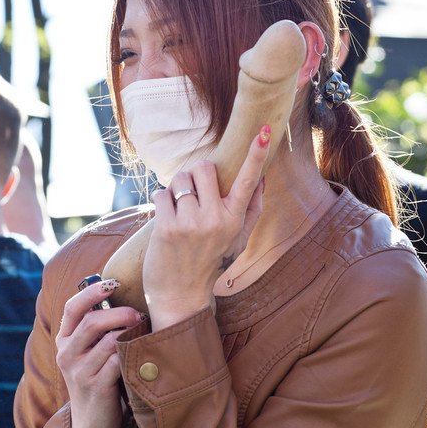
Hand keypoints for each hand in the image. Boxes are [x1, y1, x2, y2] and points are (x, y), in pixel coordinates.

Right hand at [55, 278, 142, 427]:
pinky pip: (116, 362)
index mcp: (65, 340)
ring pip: (106, 342)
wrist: (90, 422)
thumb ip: (99, 329)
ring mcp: (79, 372)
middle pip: (91, 322)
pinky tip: (142, 352)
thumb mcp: (89, 352)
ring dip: (129, 333)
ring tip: (144, 331)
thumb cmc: (97, 378)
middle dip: (118, 313)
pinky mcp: (96, 387)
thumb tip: (128, 298)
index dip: (92, 291)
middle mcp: (67, 354)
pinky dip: (131, 354)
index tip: (114, 281)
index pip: (73, 308)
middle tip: (138, 313)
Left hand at [143, 129, 269, 330]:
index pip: (248, 181)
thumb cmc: (210, 265)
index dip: (257, 154)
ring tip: (178, 211)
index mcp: (235, 220)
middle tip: (193, 195)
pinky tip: (165, 219)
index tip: (265, 130)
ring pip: (180, 179)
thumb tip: (261, 179)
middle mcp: (215, 219)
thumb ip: (251, 210)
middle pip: (205, 168)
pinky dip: (160, 201)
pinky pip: (161, 193)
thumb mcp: (237, 241)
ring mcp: (190, 223)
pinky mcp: (167, 227)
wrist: (180, 297)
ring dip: (176, 189)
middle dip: (196, 175)